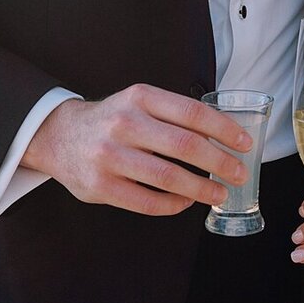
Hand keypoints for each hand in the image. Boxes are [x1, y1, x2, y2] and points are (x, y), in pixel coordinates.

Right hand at [24, 85, 251, 215]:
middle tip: (239, 173)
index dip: (224, 129)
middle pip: (185, 145)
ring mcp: (110, 156)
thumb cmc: (112, 119)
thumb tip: (222, 135)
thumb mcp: (138, 102)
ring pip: (168, 177)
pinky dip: (173, 204)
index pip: (193, 112)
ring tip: (219, 194)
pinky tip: (186, 201)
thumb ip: (172, 114)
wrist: (59, 136)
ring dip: (201, 188)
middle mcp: (125, 123)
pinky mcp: (101, 186)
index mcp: (141, 98)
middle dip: (219, 162)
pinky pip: (147, 201)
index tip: (244, 143)